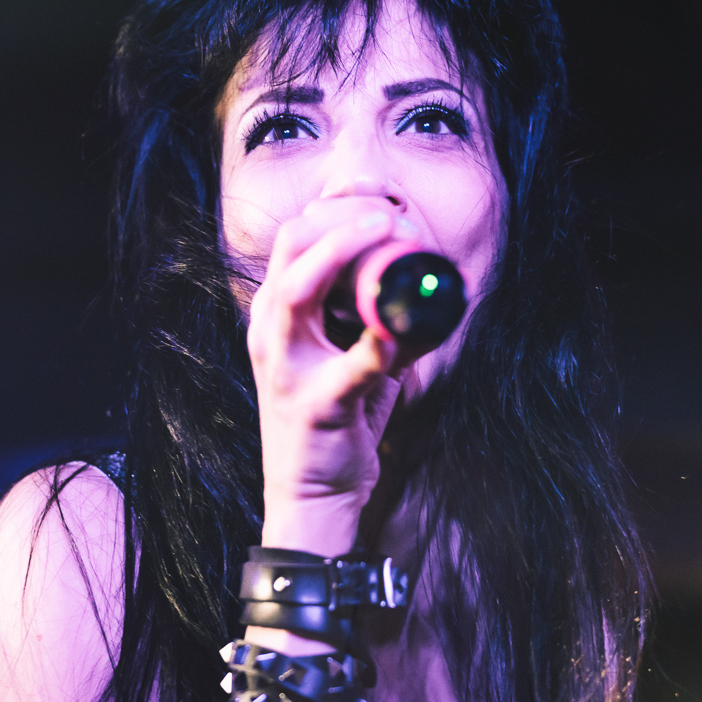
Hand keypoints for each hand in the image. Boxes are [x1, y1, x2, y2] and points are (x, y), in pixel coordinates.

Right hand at [246, 197, 418, 557]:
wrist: (314, 497)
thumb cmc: (336, 424)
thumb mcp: (358, 359)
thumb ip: (383, 321)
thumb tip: (430, 284)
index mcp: (279, 314)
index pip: (296, 236)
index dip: (338, 209)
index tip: (384, 203)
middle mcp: (271, 332)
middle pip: (290, 245)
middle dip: (343, 220)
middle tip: (393, 218)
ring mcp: (285, 366)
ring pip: (296, 289)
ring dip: (344, 253)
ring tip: (389, 235)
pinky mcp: (313, 405)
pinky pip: (349, 366)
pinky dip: (379, 345)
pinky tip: (400, 332)